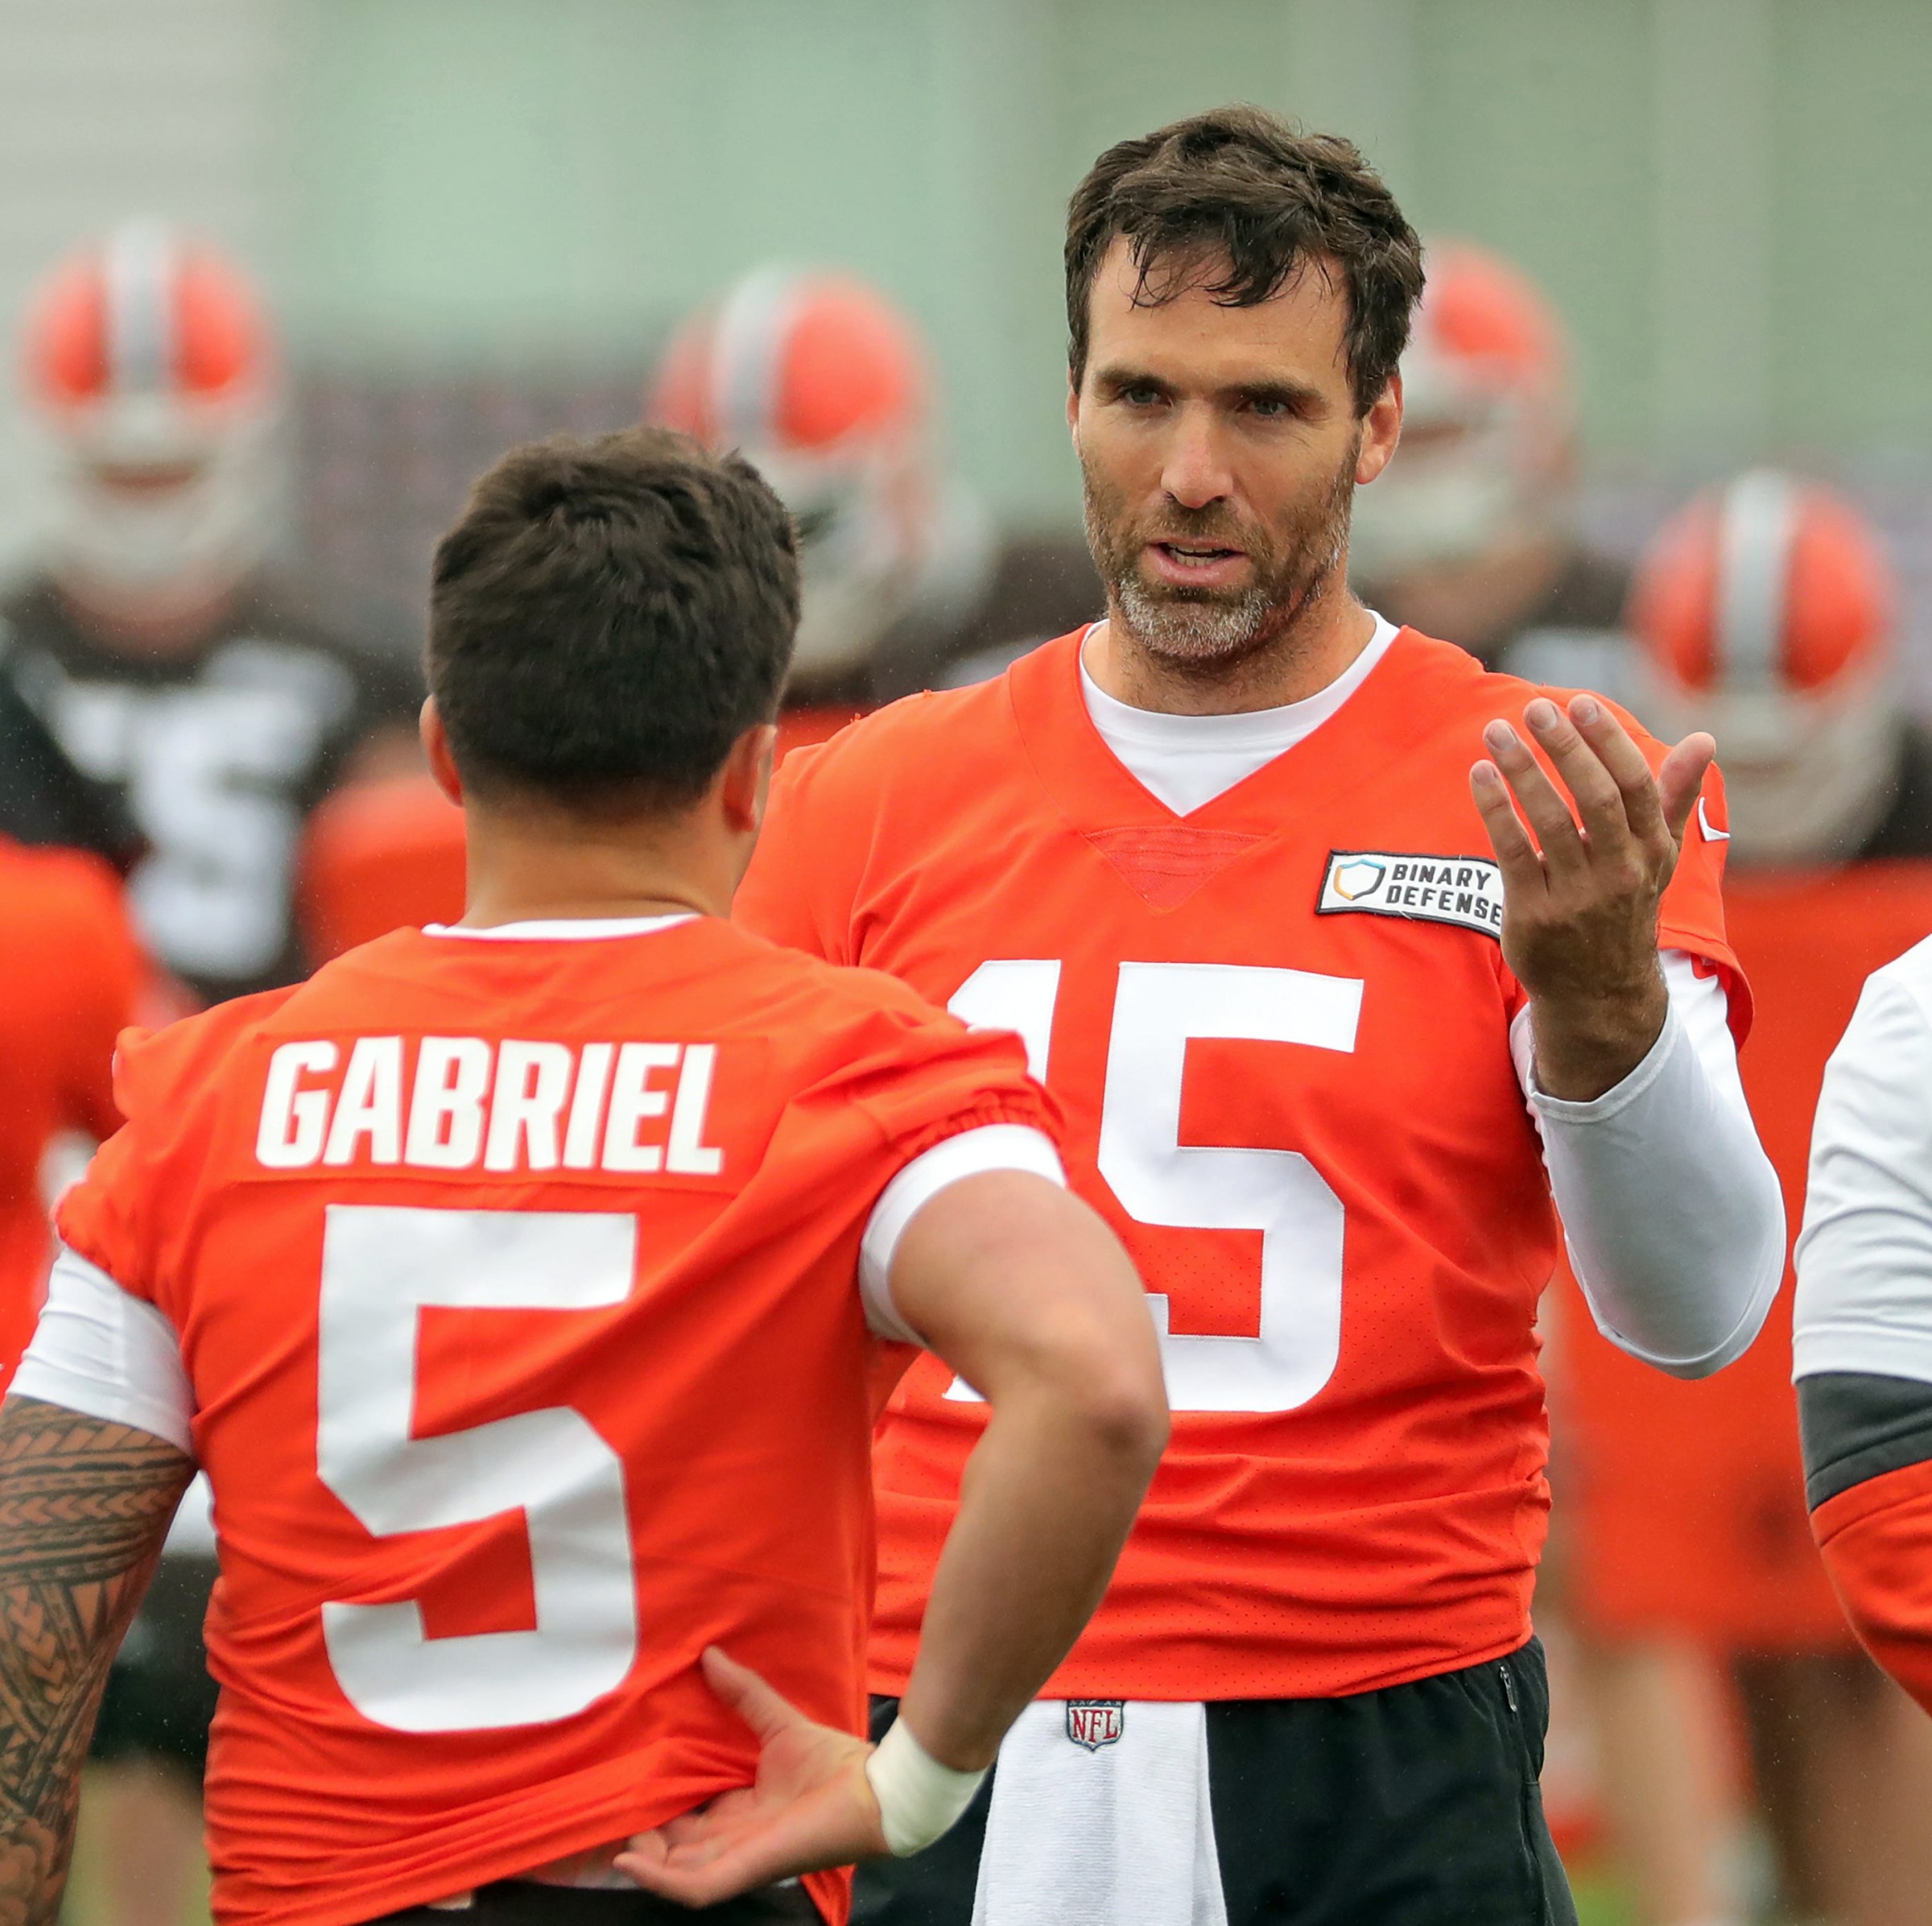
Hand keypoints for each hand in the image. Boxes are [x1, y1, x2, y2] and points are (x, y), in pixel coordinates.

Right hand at [615, 1647, 885, 1906]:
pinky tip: (629, 1862)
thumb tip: (709, 1653)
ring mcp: (739, 1858)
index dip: (656, 1808)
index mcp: (740, 1812)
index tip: (625, 1786)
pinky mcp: (748, 1868)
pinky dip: (659, 1880)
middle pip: (674, 1849)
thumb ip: (744, 1693)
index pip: (687, 1818)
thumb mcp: (777, 1722)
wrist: (875, 1788)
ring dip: (642, 1859)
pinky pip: (694, 1887)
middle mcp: (735, 1840)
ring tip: (610, 1838)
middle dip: (640, 1838)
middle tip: (606, 1814)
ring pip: (675, 1871)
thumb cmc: (833, 1760)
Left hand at [1470, 694, 1713, 1100]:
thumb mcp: (1656, 858)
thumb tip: (1704, 740)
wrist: (1598, 993)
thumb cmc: (1623, 907)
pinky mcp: (1535, 914)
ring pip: (1550, 822)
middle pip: (1595, 799)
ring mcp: (1577, 896)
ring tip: (1497, 733)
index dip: (1609, 743)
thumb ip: (1673, 797)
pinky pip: (1514, 852)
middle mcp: (1619, 873)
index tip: (1582, 704)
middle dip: (1565, 749)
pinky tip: (1480, 776)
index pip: (1635, 786)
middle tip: (1536, 708)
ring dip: (1522, 771)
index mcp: (1650, 852)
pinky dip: (1496, 810)